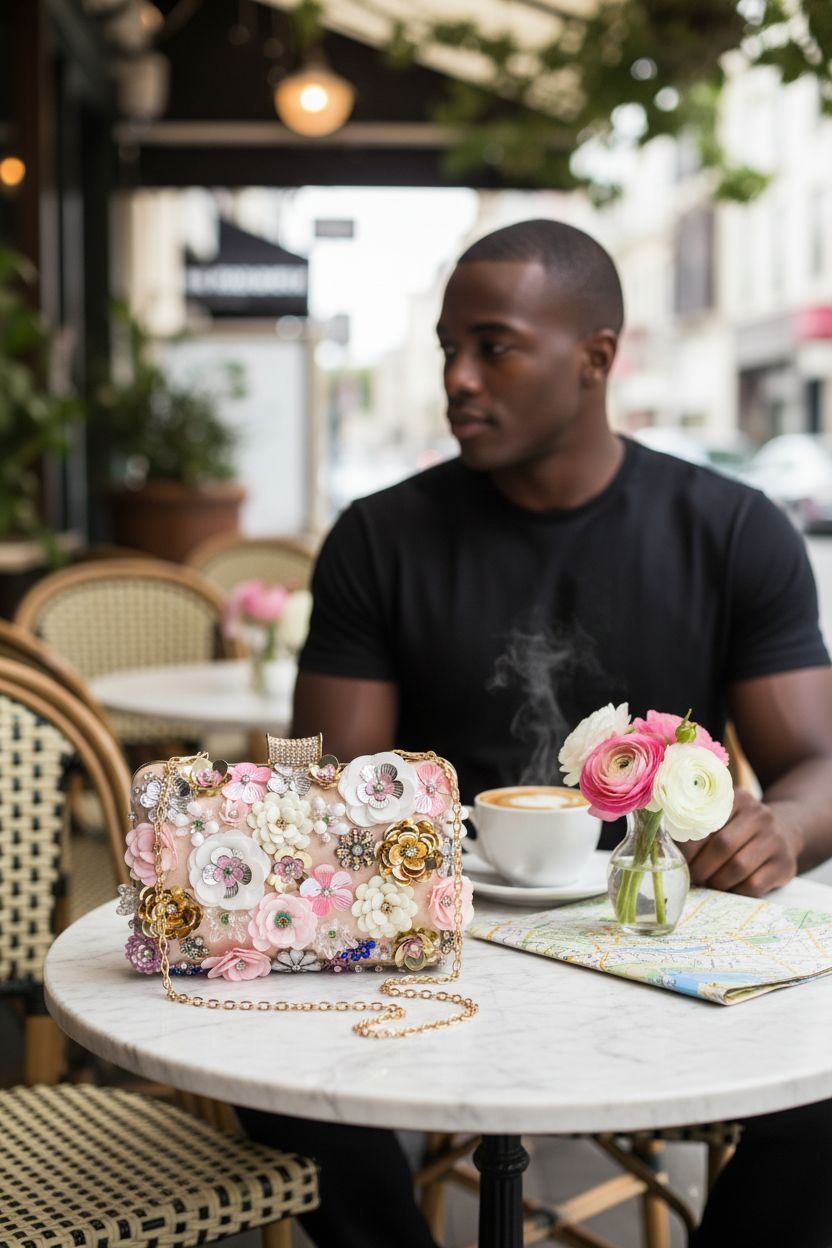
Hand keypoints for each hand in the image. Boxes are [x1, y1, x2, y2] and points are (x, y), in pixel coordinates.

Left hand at [678, 789, 799, 896]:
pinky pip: (754, 885)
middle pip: (722, 846)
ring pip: (738, 867)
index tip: (678, 860)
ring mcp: (775, 839)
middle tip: (692, 877)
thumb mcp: (720, 813)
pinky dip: (735, 891)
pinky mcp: (785, 864)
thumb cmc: (737, 826)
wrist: (784, 831)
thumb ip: (694, 821)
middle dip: (701, 867)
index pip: (705, 823)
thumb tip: (661, 845)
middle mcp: (760, 815)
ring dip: (717, 881)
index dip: (688, 846)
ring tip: (708, 883)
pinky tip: (729, 887)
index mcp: (736, 798)